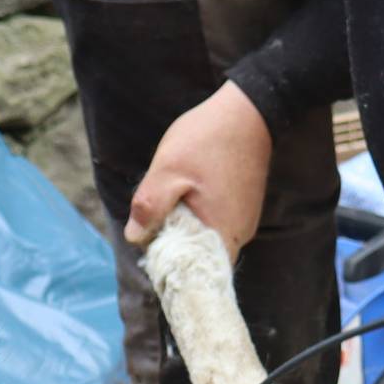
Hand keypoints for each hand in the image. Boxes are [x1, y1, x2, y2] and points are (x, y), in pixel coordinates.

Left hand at [121, 81, 270, 258]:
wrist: (249, 111)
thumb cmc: (207, 140)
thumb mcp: (167, 171)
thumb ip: (150, 207)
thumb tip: (134, 237)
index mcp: (220, 233)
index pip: (192, 272)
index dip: (168, 267)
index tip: (150, 250)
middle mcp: (239, 235)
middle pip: (199, 257)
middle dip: (174, 245)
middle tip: (152, 223)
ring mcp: (245, 220)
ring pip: (207, 237)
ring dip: (185, 228)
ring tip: (170, 203)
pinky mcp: (245, 206)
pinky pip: (217, 222)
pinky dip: (199, 215)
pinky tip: (189, 193)